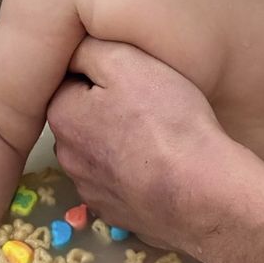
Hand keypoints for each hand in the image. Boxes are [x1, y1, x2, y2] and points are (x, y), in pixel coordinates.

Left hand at [47, 37, 226, 251]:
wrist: (201, 192)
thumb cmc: (165, 119)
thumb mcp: (126, 61)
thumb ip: (89, 49)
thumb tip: (73, 48)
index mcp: (62, 116)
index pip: (70, 80)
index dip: (102, 72)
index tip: (130, 75)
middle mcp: (67, 157)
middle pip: (84, 117)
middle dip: (106, 107)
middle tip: (147, 101)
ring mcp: (91, 190)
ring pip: (101, 150)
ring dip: (119, 140)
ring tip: (158, 133)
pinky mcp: (116, 214)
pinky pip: (119, 180)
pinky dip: (133, 170)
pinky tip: (161, 164)